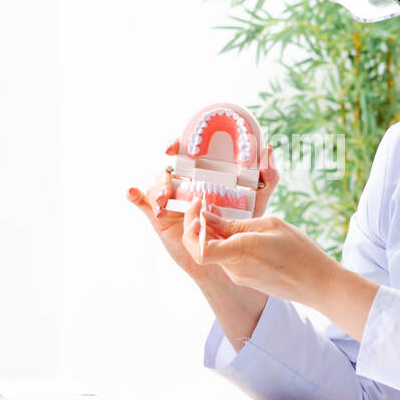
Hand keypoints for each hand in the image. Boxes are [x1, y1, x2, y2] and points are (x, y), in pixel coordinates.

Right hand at [125, 139, 278, 279]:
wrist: (227, 255)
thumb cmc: (242, 224)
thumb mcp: (258, 199)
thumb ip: (268, 176)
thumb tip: (268, 148)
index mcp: (202, 173)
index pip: (184, 151)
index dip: (176, 144)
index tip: (174, 146)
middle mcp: (183, 182)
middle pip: (168, 170)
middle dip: (165, 174)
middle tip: (170, 183)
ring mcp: (170, 199)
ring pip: (155, 187)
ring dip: (156, 192)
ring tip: (163, 206)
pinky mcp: (159, 216)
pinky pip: (142, 202)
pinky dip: (134, 196)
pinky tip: (131, 192)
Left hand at [180, 198, 339, 307]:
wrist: (317, 284)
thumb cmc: (299, 252)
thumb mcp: (270, 225)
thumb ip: (236, 224)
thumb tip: (209, 218)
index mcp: (239, 252)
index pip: (199, 249)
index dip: (192, 229)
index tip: (199, 209)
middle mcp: (234, 268)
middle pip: (201, 249)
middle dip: (197, 228)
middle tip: (204, 207)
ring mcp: (238, 276)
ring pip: (214, 253)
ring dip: (212, 235)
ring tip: (224, 216)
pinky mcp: (245, 279)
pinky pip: (227, 259)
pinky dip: (225, 244)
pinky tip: (238, 232)